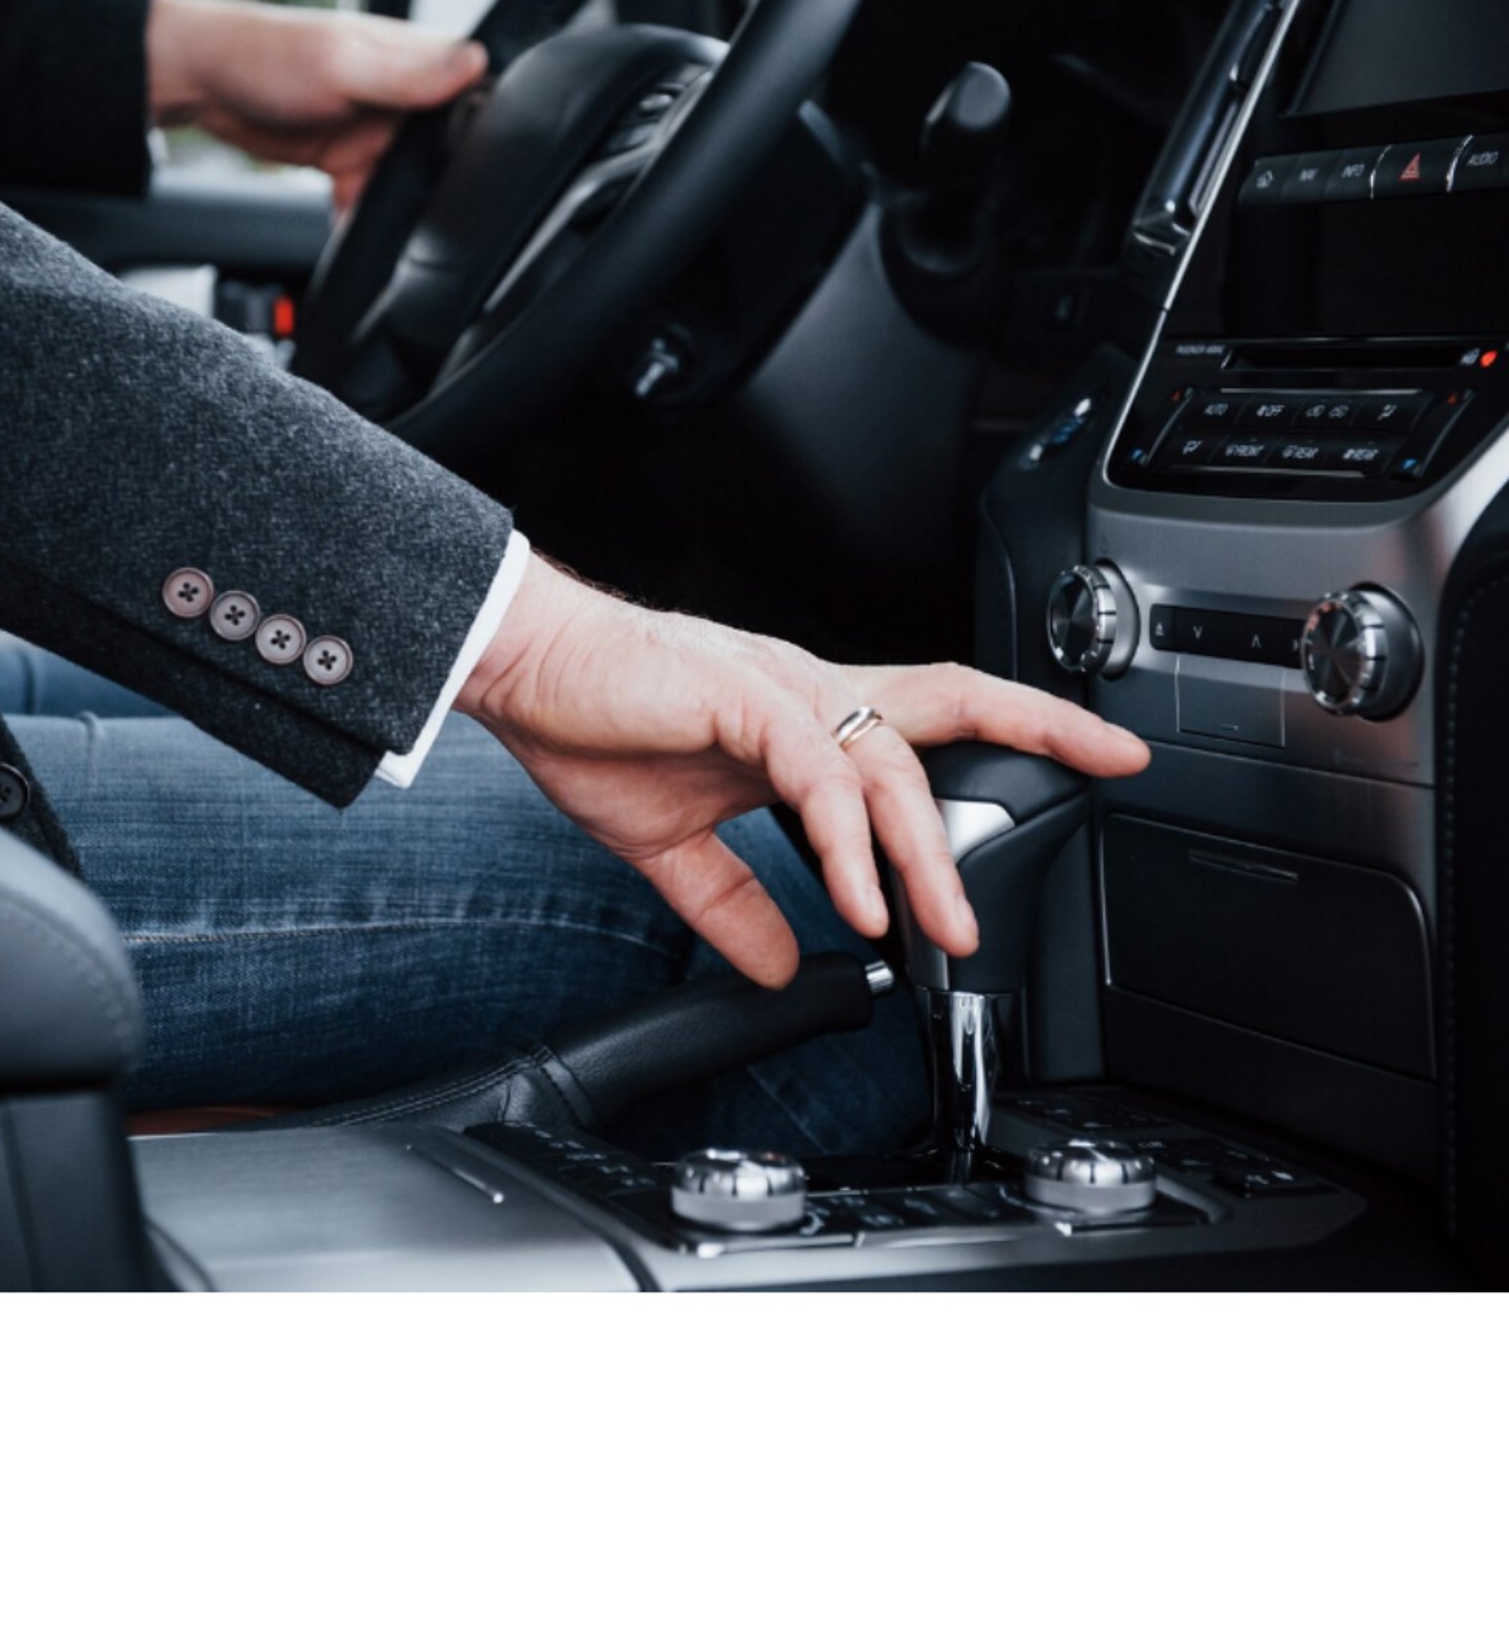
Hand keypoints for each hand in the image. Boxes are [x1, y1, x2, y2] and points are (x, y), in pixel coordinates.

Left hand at [145, 0, 486, 212]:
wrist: (201, 83)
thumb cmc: (266, 53)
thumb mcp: (343, 64)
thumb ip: (410, 72)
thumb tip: (476, 63)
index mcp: (418, 57)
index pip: (476, 95)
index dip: (482, 135)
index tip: (469, 170)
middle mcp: (405, 93)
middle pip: (448, 151)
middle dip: (433, 182)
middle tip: (411, 199)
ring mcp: (378, 129)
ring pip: (411, 183)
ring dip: (397, 204)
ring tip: (376, 211)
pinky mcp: (351, 157)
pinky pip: (374, 197)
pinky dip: (364, 214)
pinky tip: (350, 217)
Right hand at [459, 557, 1151, 987]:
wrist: (520, 670)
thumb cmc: (589, 726)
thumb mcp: (673, 844)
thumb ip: (733, 903)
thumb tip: (782, 965)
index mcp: (807, 716)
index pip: (939, 713)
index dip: (1023, 728)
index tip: (1095, 756)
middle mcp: (812, 691)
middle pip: (954, 703)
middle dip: (1043, 732)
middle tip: (1114, 773)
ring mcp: (782, 691)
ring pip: (891, 766)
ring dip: (927, 855)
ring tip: (947, 930)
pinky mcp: (741, 701)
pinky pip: (817, 780)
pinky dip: (847, 846)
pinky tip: (859, 904)